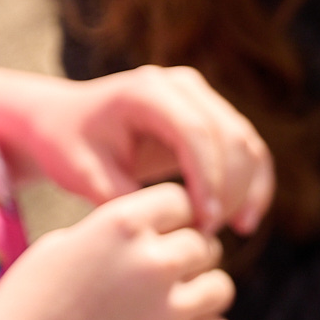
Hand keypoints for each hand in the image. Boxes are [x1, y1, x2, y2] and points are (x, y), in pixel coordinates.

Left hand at [0, 64, 273, 234]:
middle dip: (231, 189)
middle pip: (231, 136)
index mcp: (146, 91)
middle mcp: (182, 86)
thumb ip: (123, 197)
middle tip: (212, 234)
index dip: (208, 180)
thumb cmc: (67, 145)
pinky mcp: (214, 117)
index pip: (195, 133)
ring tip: (238, 229)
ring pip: (247, 143)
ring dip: (249, 189)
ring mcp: (202, 98)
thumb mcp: (83, 174)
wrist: (63, 122)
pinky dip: (255, 184)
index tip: (205, 224)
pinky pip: (249, 150)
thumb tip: (170, 227)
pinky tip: (246, 220)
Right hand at [0, 184, 236, 319]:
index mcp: (121, 224)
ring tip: (164, 310)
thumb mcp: (62, 247)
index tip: (159, 239)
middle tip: (153, 284)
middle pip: (205, 245)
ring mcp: (172, 308)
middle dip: (185, 259)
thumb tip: (162, 229)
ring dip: (200, 296)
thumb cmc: (27, 308)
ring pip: (221, 287)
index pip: (181, 200)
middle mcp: (153, 260)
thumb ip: (116, 230)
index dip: (173, 220)